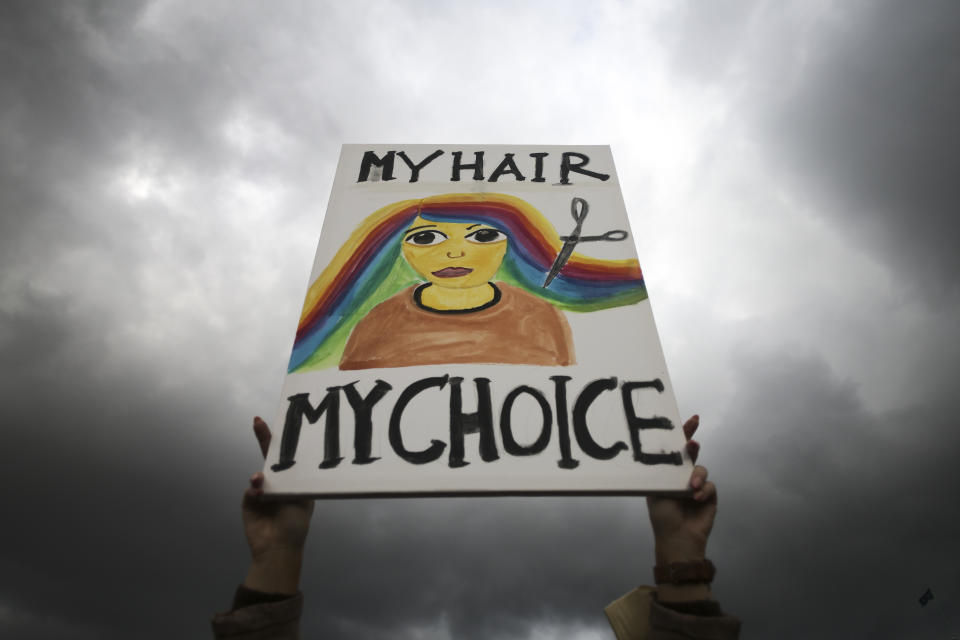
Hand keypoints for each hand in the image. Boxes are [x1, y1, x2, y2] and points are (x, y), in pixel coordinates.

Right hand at [241, 417, 314, 593]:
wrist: (278, 549)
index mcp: (292, 481)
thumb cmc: (295, 524)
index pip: (286, 457)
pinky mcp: (249, 503)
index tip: (272, 421)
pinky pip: (250, 490)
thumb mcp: (302, 499)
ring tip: (261, 481)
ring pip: (258, 474)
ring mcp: (261, 492)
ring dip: (260, 475)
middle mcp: (277, 484)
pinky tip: (258, 495)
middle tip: (258, 423)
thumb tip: (280, 465)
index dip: (280, 440)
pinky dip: (254, 491)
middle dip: (263, 440)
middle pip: (269, 458)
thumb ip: (292, 481)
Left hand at [646, 415, 717, 600]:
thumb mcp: (657, 490)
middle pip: (692, 452)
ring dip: (697, 476)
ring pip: (701, 469)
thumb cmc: (662, 516)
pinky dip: (703, 490)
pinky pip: (710, 485)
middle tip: (693, 440)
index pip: (675, 449)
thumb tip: (662, 453)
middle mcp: (683, 475)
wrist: (677, 538)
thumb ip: (663, 472)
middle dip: (693, 442)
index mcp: (668, 472)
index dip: (683, 433)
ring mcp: (697, 485)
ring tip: (691, 487)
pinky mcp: (709, 495)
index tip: (690, 419)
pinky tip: (695, 499)